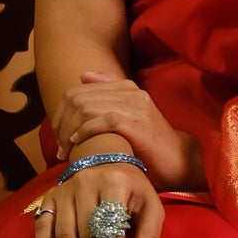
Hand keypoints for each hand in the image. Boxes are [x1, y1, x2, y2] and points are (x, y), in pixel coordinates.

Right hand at [29, 156, 163, 237]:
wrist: (104, 156)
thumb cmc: (131, 187)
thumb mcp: (150, 203)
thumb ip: (150, 231)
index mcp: (114, 185)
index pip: (113, 232)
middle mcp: (86, 185)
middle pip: (87, 237)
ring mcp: (64, 191)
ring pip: (64, 236)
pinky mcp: (49, 197)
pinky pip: (42, 226)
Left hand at [50, 71, 204, 188]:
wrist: (180, 162)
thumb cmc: (148, 145)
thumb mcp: (127, 116)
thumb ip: (107, 97)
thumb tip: (83, 75)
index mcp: (125, 87)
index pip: (78, 90)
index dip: (61, 112)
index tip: (57, 135)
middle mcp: (130, 92)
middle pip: (79, 98)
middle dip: (61, 122)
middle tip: (58, 145)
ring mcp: (135, 106)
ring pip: (87, 108)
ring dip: (70, 130)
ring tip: (65, 149)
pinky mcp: (138, 124)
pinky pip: (103, 121)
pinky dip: (86, 132)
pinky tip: (78, 144)